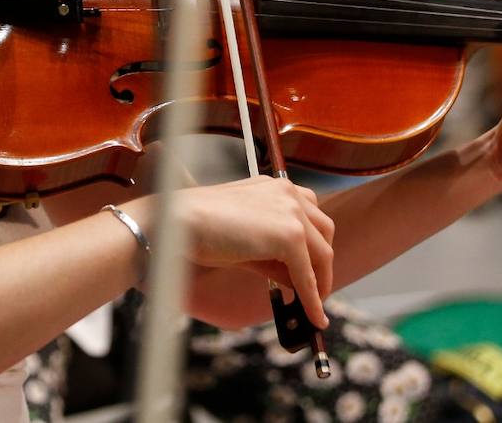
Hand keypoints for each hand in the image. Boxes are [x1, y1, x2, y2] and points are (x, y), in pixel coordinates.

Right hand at [158, 176, 334, 328]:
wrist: (178, 224)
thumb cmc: (199, 230)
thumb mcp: (245, 241)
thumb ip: (273, 257)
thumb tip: (296, 281)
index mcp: (276, 186)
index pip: (310, 215)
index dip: (314, 245)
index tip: (313, 270)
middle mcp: (288, 192)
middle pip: (324, 232)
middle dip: (321, 263)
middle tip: (315, 289)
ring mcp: (291, 211)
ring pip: (322, 252)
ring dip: (321, 282)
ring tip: (314, 306)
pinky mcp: (290, 235)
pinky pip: (308, 274)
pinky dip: (312, 298)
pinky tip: (313, 315)